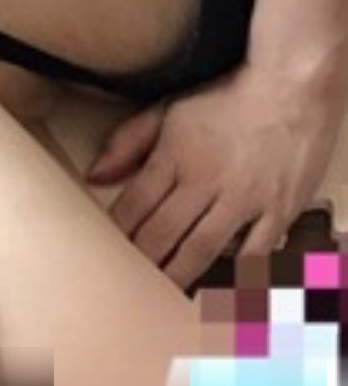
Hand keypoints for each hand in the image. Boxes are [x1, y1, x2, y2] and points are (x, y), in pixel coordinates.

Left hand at [86, 62, 346, 288]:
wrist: (292, 85)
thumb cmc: (227, 97)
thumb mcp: (170, 108)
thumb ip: (129, 140)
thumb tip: (93, 175)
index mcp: (176, 154)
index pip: (135, 204)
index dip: (116, 234)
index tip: (103, 254)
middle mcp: (206, 179)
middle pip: (162, 233)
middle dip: (140, 264)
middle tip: (124, 289)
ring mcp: (244, 198)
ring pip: (202, 249)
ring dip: (178, 277)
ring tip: (160, 300)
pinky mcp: (278, 210)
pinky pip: (254, 254)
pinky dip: (237, 276)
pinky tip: (220, 293)